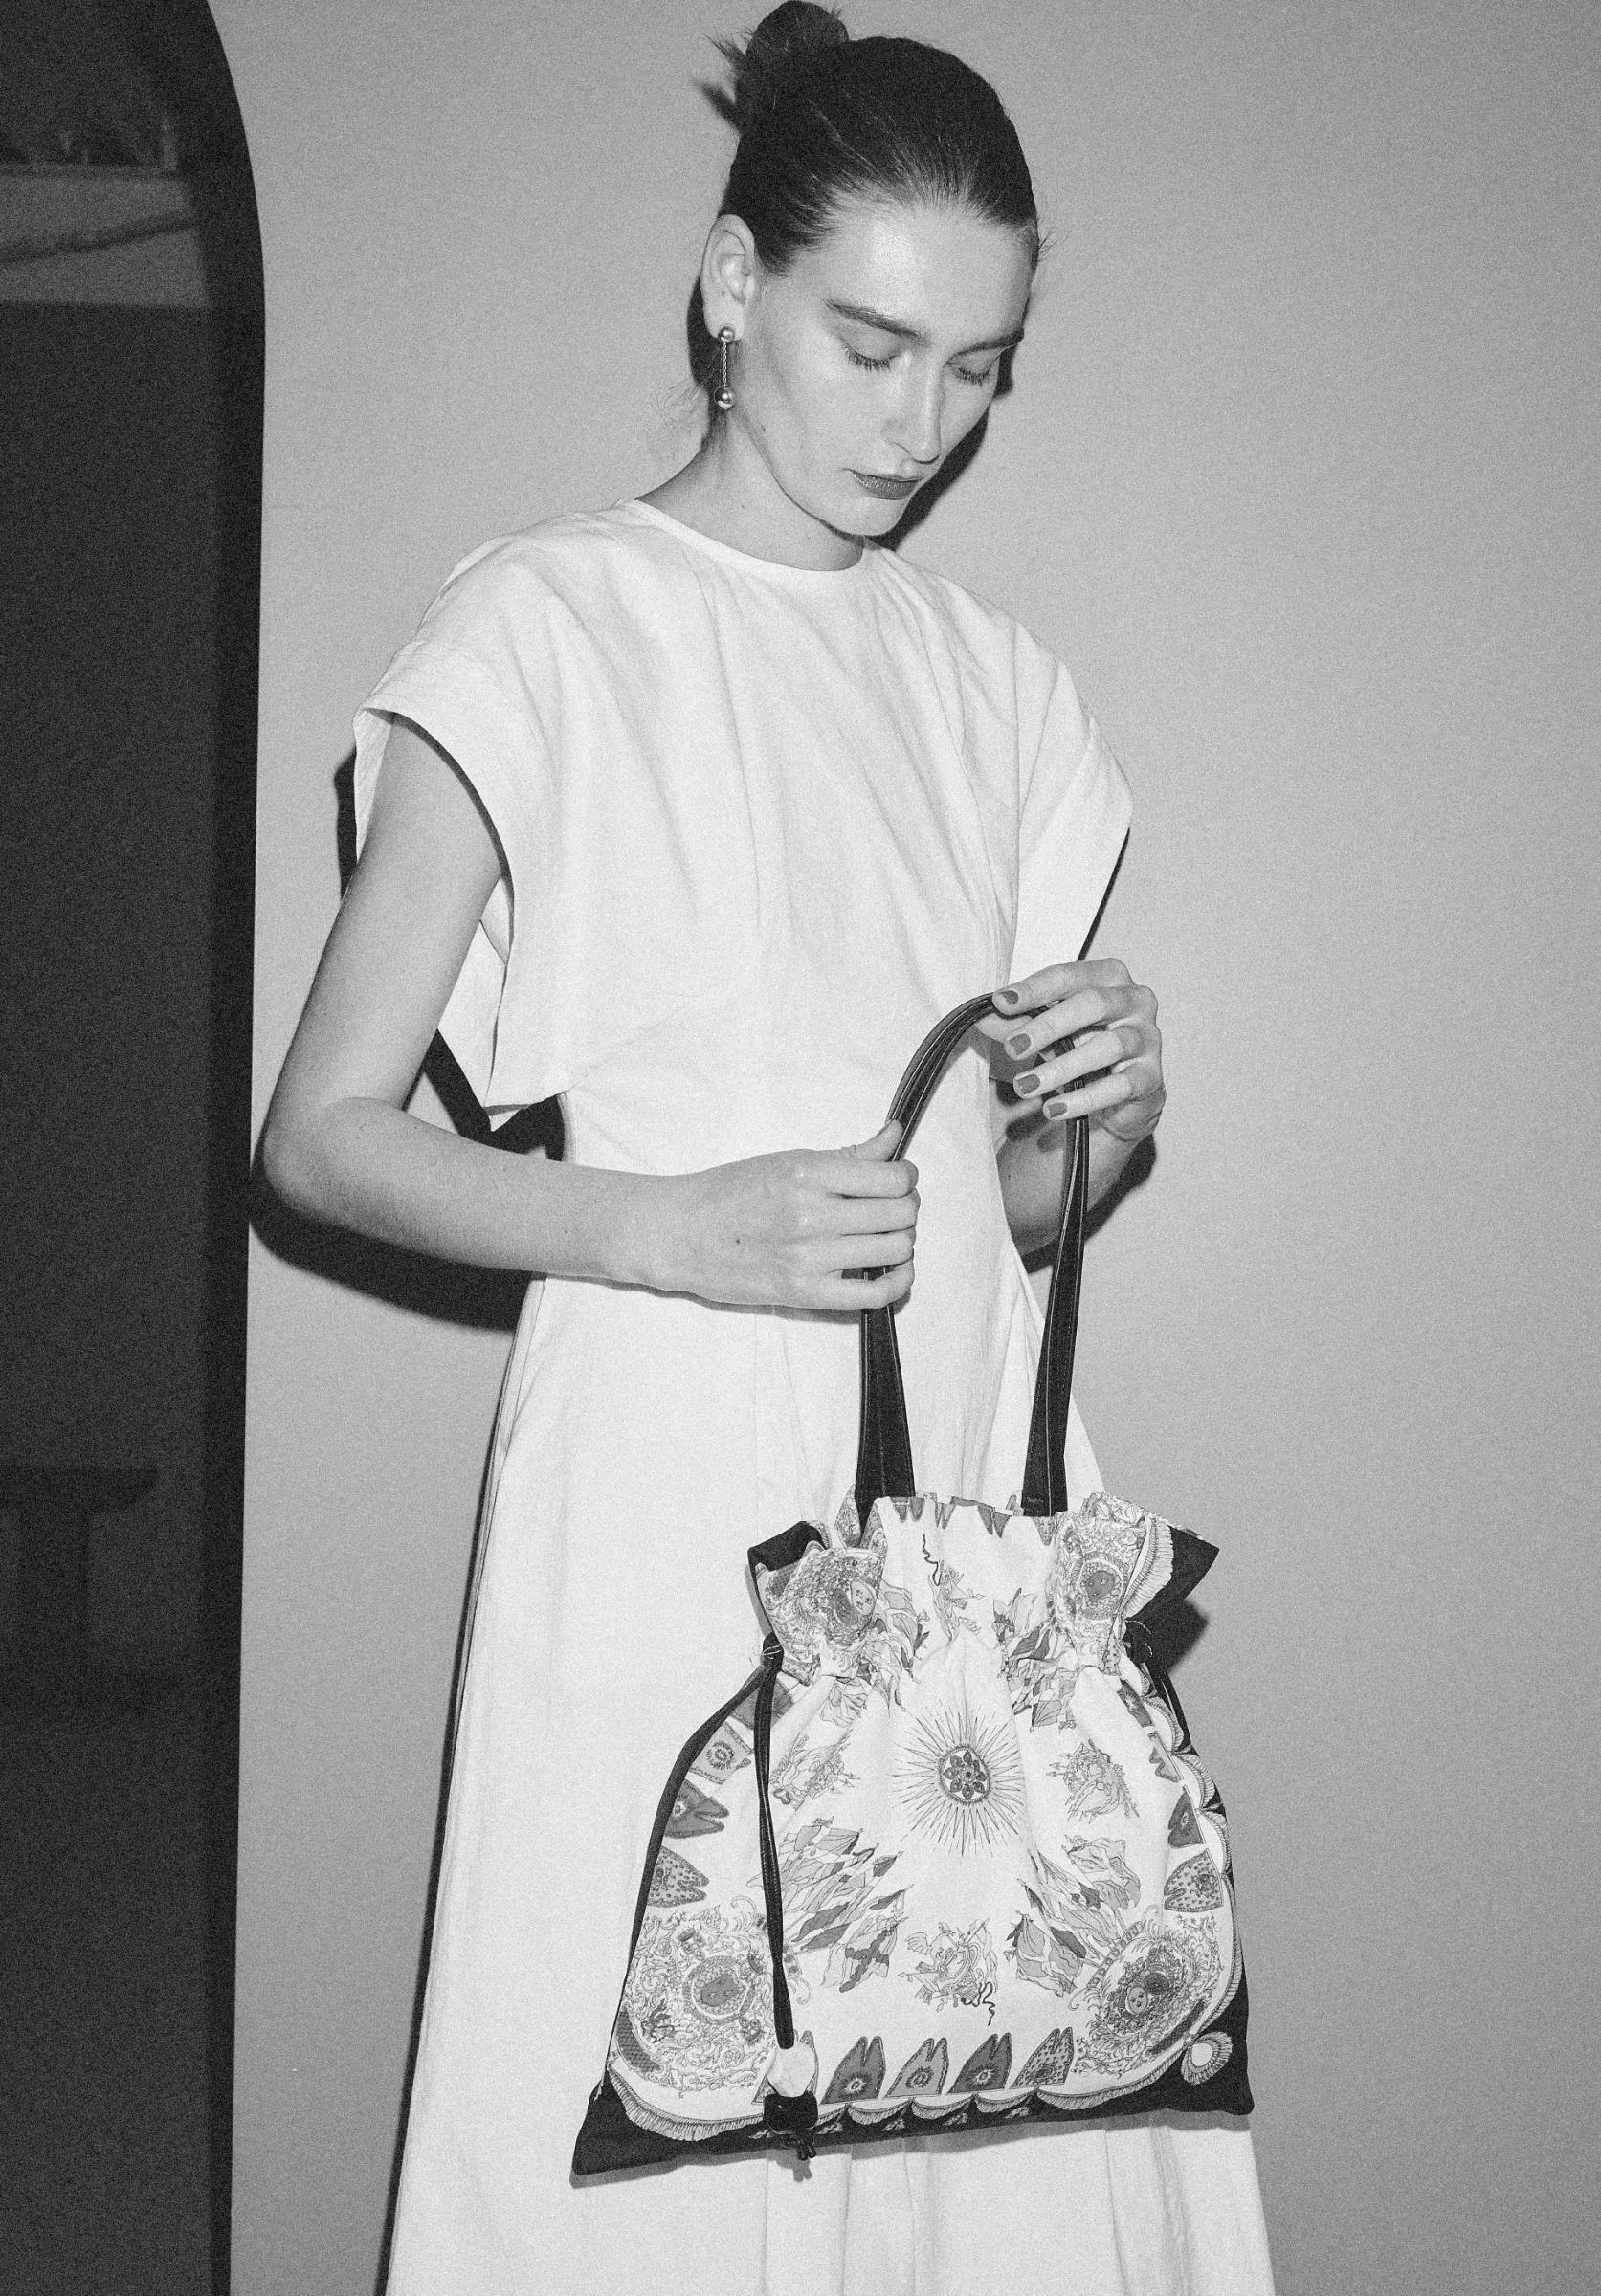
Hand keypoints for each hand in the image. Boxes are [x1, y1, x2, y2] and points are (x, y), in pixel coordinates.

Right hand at [668, 1123, 918, 1310]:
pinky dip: (897, 1281)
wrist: (679, 1234)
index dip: (905, 1179)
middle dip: (905, 1208)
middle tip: (889, 1209)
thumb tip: (894, 1136)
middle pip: (899, 1213)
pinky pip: (875, 1294)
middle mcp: (810, 1215)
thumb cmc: (729, 1192)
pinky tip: (892, 1269)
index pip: (892, 1178)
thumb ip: (848, 1154)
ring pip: (894, 1249)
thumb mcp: (786, 1160)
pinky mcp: (804, 1294)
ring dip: (899, 1241)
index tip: (896, 1181)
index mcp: (807, 1173)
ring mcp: (808, 1258)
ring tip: (880, 1236)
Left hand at [979, 959, 1164, 1144]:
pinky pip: (1119, 1086)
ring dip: (1061, 1067)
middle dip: (1049, 1025)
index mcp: (1109, 976)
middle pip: (1093, 1004)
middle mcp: (1135, 1001)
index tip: (1000, 1003)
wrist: (1118, 1094)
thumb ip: (1016, 1022)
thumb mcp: (1045, 1031)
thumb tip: (981, 1016)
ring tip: (1025, 1086)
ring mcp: (1148, 1039)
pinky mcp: (1151, 1078)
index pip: (1069, 975)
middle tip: (1014, 1047)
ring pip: (1107, 1046)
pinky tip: (1053, 1109)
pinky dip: (1083, 1099)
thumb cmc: (1082, 1047)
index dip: (1033, 989)